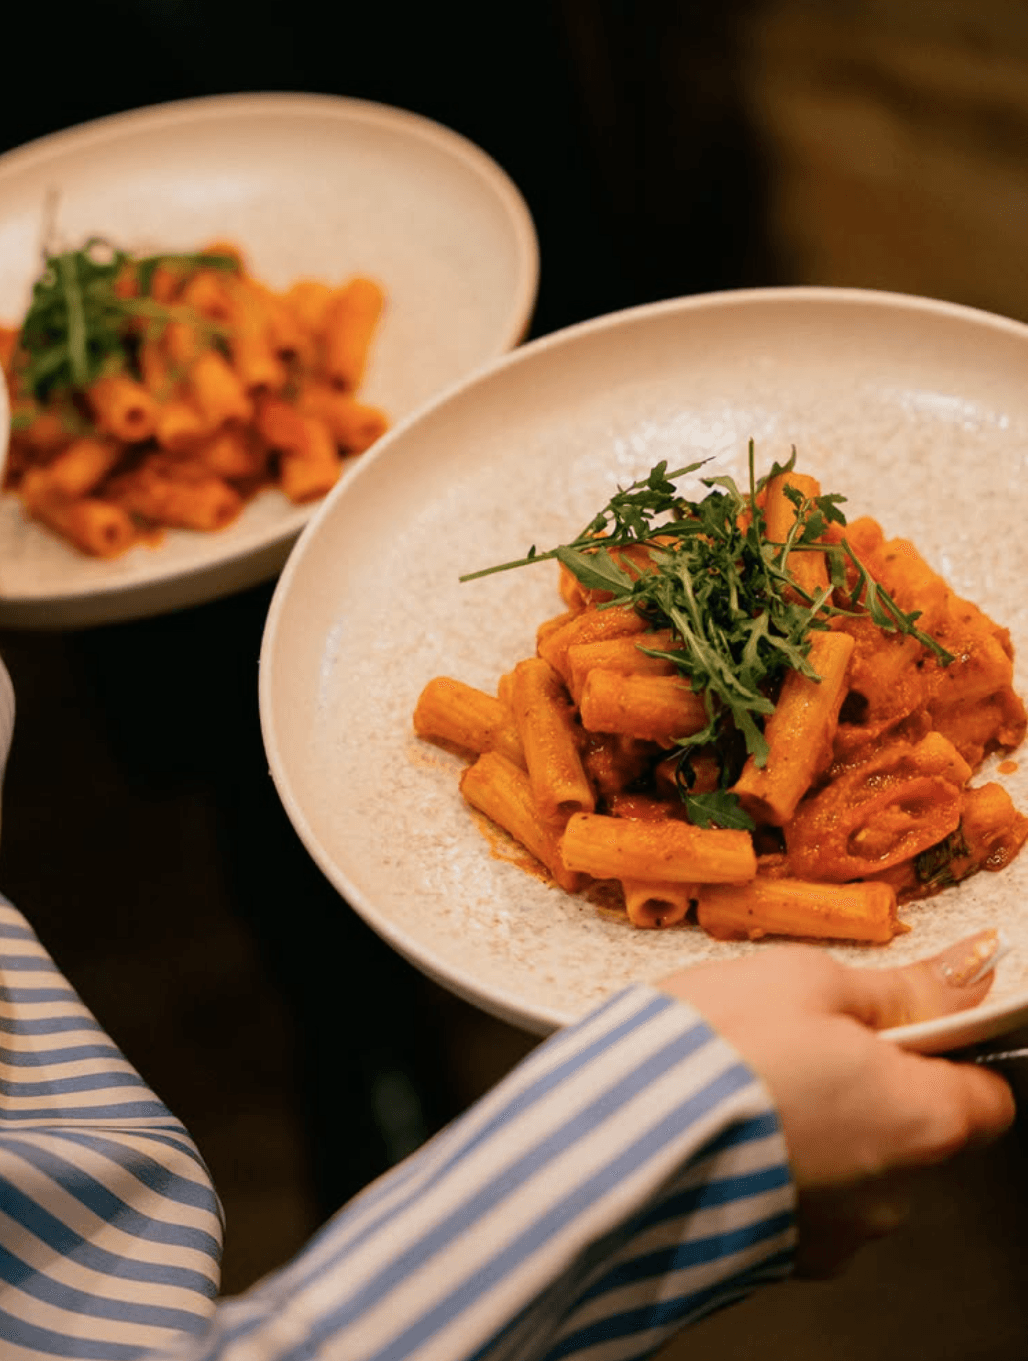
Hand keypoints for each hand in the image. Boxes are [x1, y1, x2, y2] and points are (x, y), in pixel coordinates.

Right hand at [657, 930, 1014, 1276]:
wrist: (608, 1138)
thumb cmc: (708, 1056)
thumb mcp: (808, 982)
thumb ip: (898, 988)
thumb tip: (965, 974)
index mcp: (919, 1120)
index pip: (986, 1093)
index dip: (948, 1047)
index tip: (909, 1015)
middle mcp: (891, 1194)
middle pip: (911, 1126)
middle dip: (867, 1078)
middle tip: (802, 1032)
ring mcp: (833, 1233)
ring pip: (849, 1161)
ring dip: (816, 1120)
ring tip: (747, 1074)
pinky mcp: (775, 1254)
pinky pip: (795, 1194)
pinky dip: (773, 1159)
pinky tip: (725, 1119)